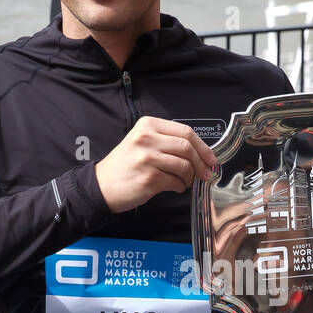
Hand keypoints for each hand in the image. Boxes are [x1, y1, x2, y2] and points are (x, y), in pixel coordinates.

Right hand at [95, 117, 216, 214]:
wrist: (101, 185)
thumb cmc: (125, 165)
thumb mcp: (142, 141)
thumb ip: (167, 141)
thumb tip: (200, 152)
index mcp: (148, 125)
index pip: (186, 131)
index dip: (203, 146)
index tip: (211, 158)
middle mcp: (146, 139)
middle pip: (187, 147)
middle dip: (201, 163)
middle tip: (205, 173)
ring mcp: (147, 158)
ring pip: (184, 166)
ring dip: (190, 177)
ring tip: (185, 181)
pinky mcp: (149, 178)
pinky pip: (176, 182)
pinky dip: (180, 187)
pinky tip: (175, 187)